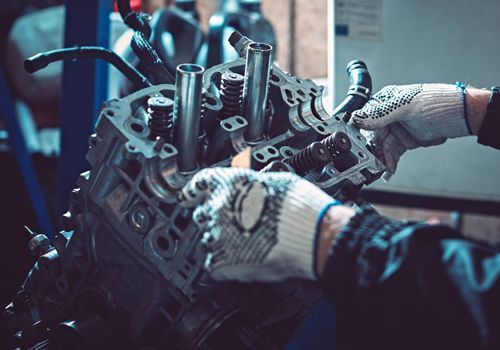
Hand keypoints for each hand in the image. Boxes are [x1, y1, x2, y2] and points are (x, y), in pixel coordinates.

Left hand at [178, 168, 335, 281]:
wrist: (309, 233)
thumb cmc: (299, 207)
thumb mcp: (276, 181)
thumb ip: (253, 186)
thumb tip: (252, 190)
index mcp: (229, 183)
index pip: (200, 184)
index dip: (193, 191)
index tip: (187, 197)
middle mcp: (217, 206)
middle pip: (203, 214)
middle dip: (216, 219)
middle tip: (236, 225)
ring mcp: (217, 235)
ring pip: (209, 239)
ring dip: (223, 242)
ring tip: (247, 245)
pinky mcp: (222, 261)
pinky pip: (214, 264)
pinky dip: (226, 265)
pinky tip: (243, 260)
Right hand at [351, 84, 470, 178]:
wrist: (461, 117)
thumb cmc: (438, 103)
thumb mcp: (406, 108)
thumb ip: (380, 115)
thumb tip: (358, 119)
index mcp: (385, 101)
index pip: (365, 117)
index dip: (360, 132)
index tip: (356, 145)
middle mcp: (388, 115)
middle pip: (372, 135)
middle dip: (371, 150)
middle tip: (369, 162)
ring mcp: (396, 129)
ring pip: (381, 147)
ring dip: (380, 159)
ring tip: (380, 169)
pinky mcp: (404, 141)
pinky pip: (392, 154)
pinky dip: (389, 163)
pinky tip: (387, 171)